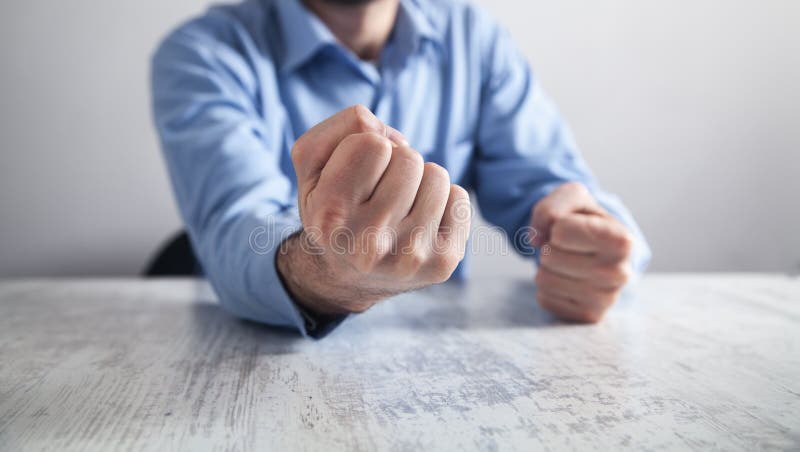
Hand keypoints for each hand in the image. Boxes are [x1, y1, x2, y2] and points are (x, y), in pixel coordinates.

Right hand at [278, 105, 471, 314]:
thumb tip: (395, 139)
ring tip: (400, 208)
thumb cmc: (333, 208)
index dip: (367, 148)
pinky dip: (442, 203)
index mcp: (330, 217)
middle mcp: (368, 244)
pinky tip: (419, 224)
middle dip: (396, 164)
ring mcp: (409, 257)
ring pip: (437, 175)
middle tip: (380, 193)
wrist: (348, 276)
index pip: (371, 143)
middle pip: (408, 157)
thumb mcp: (313, 165)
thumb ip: (342, 128)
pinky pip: (459, 198)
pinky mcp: (442, 263)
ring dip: (421, 182)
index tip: (358, 175)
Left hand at [530, 182, 633, 322]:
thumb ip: (550, 207)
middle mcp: (620, 273)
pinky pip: (544, 299)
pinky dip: (549, 288)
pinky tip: (568, 280)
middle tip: (569, 248)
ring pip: (543, 279)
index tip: (573, 227)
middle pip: (549, 256)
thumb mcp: (572, 196)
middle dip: (551, 247)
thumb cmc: (584, 219)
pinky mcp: (589, 315)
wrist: (597, 248)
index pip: (560, 230)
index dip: (558, 225)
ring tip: (569, 263)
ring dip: (548, 268)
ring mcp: (606, 298)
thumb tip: (536, 239)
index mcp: (622, 240)